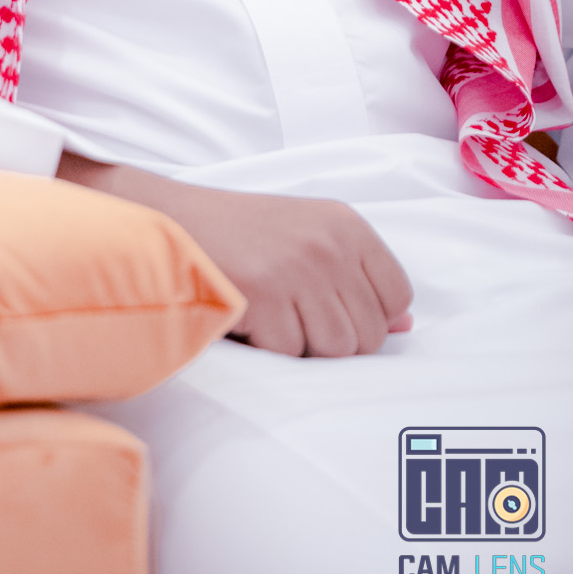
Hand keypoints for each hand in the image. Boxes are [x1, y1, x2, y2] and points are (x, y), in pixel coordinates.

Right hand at [57, 152, 412, 356]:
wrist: (167, 219)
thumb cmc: (240, 234)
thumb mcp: (308, 237)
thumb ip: (359, 279)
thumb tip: (406, 328)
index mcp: (346, 224)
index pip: (397, 296)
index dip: (367, 316)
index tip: (329, 307)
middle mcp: (329, 243)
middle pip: (368, 334)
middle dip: (330, 339)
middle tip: (289, 313)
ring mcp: (298, 268)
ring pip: (333, 350)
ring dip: (299, 346)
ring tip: (269, 313)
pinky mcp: (265, 295)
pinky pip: (289, 354)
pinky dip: (266, 347)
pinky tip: (245, 315)